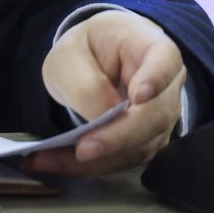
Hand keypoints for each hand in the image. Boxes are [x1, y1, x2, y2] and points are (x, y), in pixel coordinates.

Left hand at [26, 8, 185, 176]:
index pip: (166, 60)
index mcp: (151, 47)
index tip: (139, 96)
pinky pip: (122, 159)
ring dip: (97, 160)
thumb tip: (101, 119)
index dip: (156, 79)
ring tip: (48, 159)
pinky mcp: (145, 143)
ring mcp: (160, 118)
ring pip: (140, 146)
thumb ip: (86, 84)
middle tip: (83, 149)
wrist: (95, 59)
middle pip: (154, 116)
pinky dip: (89, 166)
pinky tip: (53, 162)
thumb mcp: (71, 55)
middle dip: (118, 137)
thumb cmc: (88, 48)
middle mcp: (166, 86)